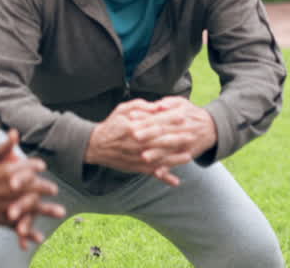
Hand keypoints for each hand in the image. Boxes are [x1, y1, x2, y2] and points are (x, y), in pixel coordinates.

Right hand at [0, 129, 64, 249]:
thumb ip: (4, 147)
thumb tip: (15, 132)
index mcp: (8, 171)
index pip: (29, 167)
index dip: (36, 167)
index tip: (42, 167)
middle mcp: (9, 188)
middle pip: (34, 188)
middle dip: (45, 188)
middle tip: (53, 190)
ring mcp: (5, 205)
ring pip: (30, 208)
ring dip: (47, 210)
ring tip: (61, 212)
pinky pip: (17, 225)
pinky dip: (29, 232)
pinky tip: (39, 238)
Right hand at [85, 98, 216, 185]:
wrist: (95, 146)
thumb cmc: (112, 125)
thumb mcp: (123, 110)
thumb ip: (142, 107)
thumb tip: (159, 107)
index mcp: (135, 128)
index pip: (157, 123)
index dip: (171, 120)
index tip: (184, 116)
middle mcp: (137, 145)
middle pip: (161, 141)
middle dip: (178, 138)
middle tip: (193, 135)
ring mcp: (137, 158)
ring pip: (159, 159)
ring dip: (175, 159)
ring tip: (190, 156)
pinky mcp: (136, 168)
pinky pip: (152, 173)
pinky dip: (164, 177)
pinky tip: (176, 181)